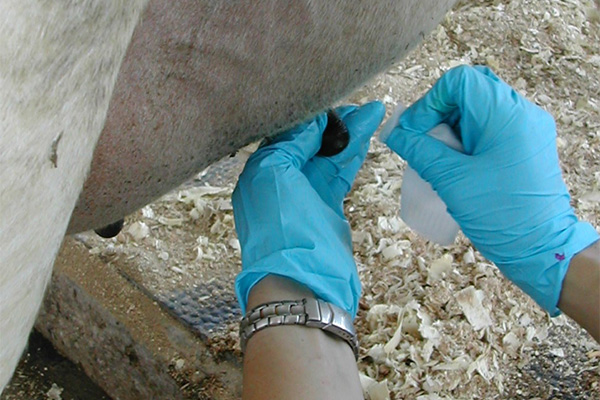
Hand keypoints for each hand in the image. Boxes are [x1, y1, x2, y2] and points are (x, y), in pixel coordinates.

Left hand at [233, 102, 384, 315]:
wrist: (301, 283)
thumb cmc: (281, 231)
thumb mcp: (273, 175)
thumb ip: (290, 143)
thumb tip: (311, 123)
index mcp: (259, 172)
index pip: (286, 133)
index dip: (309, 116)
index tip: (330, 99)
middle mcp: (280, 181)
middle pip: (309, 142)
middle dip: (333, 122)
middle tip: (359, 105)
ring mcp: (305, 195)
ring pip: (328, 155)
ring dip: (349, 134)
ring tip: (373, 112)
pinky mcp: (326, 207)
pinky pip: (340, 172)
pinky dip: (353, 153)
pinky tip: (366, 135)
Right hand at [382, 65, 598, 314]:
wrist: (540, 248)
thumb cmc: (501, 215)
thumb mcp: (451, 180)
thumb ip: (419, 150)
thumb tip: (392, 133)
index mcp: (507, 115)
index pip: (460, 81)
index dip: (429, 102)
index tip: (414, 132)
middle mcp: (522, 114)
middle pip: (469, 92)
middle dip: (438, 114)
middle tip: (424, 142)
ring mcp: (526, 129)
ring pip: (478, 109)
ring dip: (451, 128)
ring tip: (439, 158)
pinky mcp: (525, 145)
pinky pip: (489, 127)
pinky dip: (466, 139)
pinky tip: (455, 164)